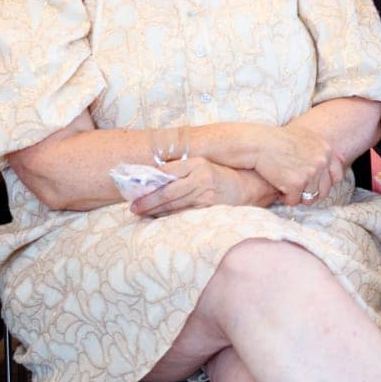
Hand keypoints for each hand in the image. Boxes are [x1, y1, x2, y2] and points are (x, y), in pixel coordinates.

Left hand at [132, 157, 264, 216]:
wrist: (246, 187)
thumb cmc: (218, 176)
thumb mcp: (200, 166)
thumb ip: (180, 170)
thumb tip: (152, 177)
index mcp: (196, 163)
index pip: (166, 172)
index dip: (149, 181)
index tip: (135, 188)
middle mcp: (200, 177)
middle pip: (167, 192)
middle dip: (148, 201)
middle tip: (134, 207)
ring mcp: (205, 194)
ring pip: (174, 205)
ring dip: (155, 211)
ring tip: (141, 213)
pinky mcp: (209, 208)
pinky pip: (184, 213)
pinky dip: (170, 217)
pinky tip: (159, 218)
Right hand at [249, 121, 343, 205]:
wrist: (259, 143)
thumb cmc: (279, 140)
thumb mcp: (307, 138)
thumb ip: (324, 150)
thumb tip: (344, 159)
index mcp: (326, 150)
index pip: (337, 176)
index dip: (324, 183)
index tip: (311, 182)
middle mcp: (322, 161)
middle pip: (324, 190)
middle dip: (310, 193)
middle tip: (296, 189)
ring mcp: (310, 173)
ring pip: (310, 198)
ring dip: (298, 196)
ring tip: (286, 189)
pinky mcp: (296, 183)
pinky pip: (295, 201)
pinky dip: (286, 199)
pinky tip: (278, 189)